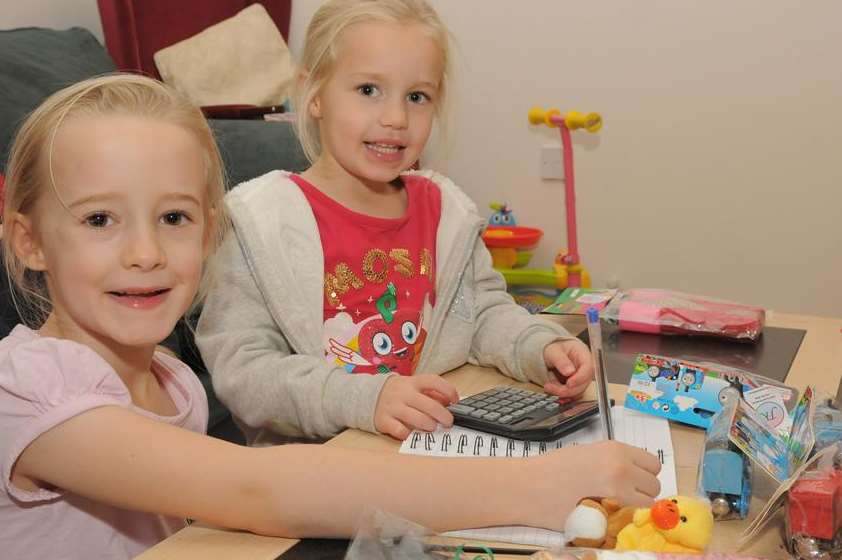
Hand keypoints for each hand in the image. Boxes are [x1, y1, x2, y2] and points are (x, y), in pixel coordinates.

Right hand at [374, 375, 458, 439]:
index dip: (448, 390)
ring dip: (429, 425)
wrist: (368, 396)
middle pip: (429, 404)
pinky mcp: (383, 420)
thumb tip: (448, 402)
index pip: (434, 381)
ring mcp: (392, 407)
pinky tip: (412, 433)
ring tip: (432, 427)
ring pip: (416, 418)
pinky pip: (399, 430)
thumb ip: (431, 393)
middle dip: (443, 415)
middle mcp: (403, 393)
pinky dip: (408, 434)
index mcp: (413, 382)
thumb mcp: (414, 387)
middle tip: (448, 422)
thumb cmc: (399, 393)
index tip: (456, 400)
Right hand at [528, 441, 660, 527]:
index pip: (653, 464)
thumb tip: (631, 475)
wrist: (528, 486)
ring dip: (636, 507)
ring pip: (647, 504)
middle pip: (655, 486)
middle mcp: (622, 467)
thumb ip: (612, 461)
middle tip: (621, 496)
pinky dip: (625, 519)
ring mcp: (617, 491)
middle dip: (643, 492)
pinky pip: (632, 518)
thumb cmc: (551, 468)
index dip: (644, 474)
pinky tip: (606, 515)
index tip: (633, 481)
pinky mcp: (609, 513)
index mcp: (616, 449)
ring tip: (613, 506)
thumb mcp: (587, 453)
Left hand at [542, 339, 593, 400]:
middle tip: (550, 387)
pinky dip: (560, 393)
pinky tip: (551, 387)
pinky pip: (571, 394)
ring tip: (548, 386)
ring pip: (577, 391)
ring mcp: (582, 378)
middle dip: (566, 389)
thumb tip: (570, 372)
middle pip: (583, 383)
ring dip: (561, 392)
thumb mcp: (553, 351)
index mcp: (583, 354)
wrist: (552, 353)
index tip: (569, 383)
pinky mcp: (576, 385)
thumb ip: (561, 360)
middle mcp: (585, 368)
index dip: (580, 378)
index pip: (588, 368)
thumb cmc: (555, 348)